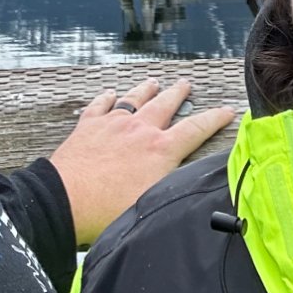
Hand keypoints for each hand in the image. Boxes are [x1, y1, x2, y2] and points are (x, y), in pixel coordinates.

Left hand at [47, 76, 237, 244]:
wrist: (66, 200)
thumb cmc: (108, 210)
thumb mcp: (151, 204)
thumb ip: (173, 191)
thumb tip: (192, 191)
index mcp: (160, 150)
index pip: (196, 129)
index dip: (214, 119)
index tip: (226, 110)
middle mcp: (139, 129)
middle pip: (165, 104)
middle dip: (178, 93)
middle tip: (186, 84)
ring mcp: (112, 124)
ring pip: (134, 98)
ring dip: (146, 90)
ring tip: (153, 82)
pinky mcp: (88, 126)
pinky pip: (100, 105)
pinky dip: (106, 97)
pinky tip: (109, 93)